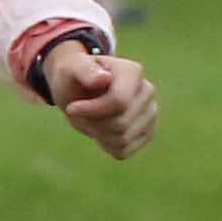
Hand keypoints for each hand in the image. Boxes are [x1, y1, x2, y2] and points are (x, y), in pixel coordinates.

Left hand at [37, 38, 158, 158]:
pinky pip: (123, 151)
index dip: (92, 110)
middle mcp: (147, 91)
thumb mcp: (72, 69)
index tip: (71, 108)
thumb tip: (104, 79)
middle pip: (120, 124)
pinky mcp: (147, 133)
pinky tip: (100, 129)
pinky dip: (105, 145)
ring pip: (122, 140)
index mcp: (132, 71)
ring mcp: (150, 113)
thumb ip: (85, 71)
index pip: (119, 102)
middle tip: (80, 112)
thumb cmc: (75, 76)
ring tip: (91, 118)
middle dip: (94, 122)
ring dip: (98, 134)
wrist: (81, 90)